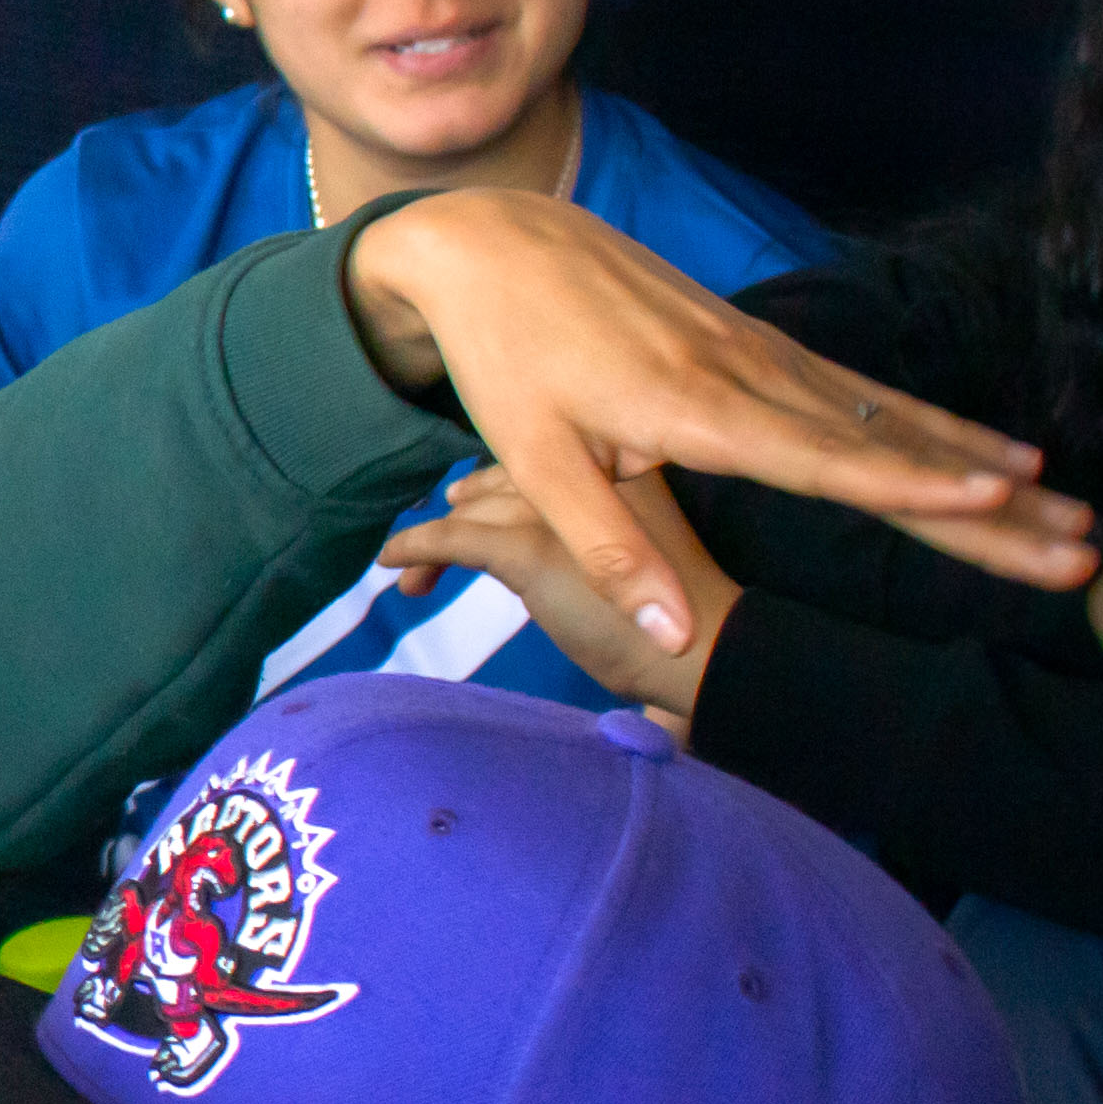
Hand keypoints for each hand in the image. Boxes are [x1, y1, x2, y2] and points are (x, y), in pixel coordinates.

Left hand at [336, 190, 1093, 649]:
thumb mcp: (532, 459)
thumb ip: (607, 549)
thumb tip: (671, 634)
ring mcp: (756, 350)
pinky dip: (923, 421)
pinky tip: (976, 446)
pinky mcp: (752, 339)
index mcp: (695, 408)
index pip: (826, 459)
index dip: (912, 485)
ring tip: (1060, 500)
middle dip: (983, 497)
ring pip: (884, 413)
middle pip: (884, 444)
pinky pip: (854, 388)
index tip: (998, 500)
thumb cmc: (504, 356)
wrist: (491, 243)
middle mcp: (746, 373)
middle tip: (1073, 537)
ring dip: (975, 459)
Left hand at [382, 463, 734, 722]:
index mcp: (627, 460)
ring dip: (438, 539)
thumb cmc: (681, 609)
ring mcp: (559, 505)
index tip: (473, 501)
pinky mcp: (532, 548)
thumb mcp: (636, 549)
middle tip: (436, 540)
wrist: (711, 648)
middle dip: (469, 509)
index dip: (505, 482)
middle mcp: (591, 468)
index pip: (547, 455)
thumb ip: (592, 527)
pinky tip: (391, 561)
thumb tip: (532, 532)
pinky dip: (417, 547)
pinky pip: (454, 539)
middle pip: (507, 480)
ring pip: (477, 510)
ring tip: (414, 575)